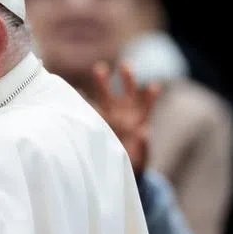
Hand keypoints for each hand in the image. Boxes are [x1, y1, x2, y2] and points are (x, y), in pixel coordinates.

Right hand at [92, 62, 161, 176]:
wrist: (120, 167)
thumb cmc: (133, 161)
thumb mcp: (141, 158)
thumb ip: (143, 147)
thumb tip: (144, 134)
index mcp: (140, 123)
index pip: (147, 106)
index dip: (151, 97)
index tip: (155, 87)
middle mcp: (126, 116)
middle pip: (127, 94)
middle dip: (128, 80)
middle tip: (126, 66)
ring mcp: (110, 116)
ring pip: (108, 96)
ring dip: (104, 83)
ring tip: (100, 69)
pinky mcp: (98, 122)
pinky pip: (91, 109)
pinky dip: (84, 101)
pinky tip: (77, 92)